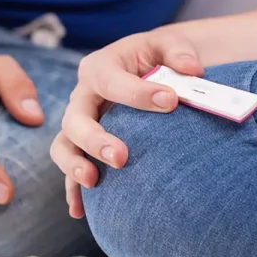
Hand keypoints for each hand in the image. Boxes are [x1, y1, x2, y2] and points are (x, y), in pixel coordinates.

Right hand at [50, 30, 202, 218]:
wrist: (147, 68)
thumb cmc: (157, 56)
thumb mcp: (168, 45)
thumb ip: (179, 53)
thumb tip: (192, 70)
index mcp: (101, 66)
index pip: (112, 81)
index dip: (139, 93)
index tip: (170, 102)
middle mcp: (83, 95)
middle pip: (76, 119)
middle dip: (96, 139)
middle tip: (122, 157)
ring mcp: (79, 122)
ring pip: (64, 145)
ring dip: (74, 165)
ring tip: (93, 182)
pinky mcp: (82, 146)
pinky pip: (71, 168)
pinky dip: (73, 190)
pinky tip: (81, 211)